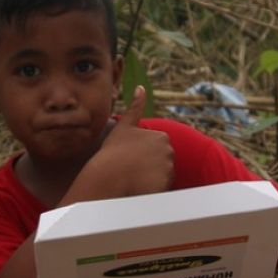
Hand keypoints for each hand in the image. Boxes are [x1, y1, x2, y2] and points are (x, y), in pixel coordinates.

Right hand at [67, 86, 172, 202]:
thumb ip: (135, 107)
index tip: (131, 158)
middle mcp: (169, 152)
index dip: (144, 155)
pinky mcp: (166, 185)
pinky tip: (139, 189)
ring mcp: (168, 169)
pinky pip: (162, 189)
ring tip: (134, 179)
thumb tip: (141, 87)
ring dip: (151, 179)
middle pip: (163, 162)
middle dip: (151, 167)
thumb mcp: (124, 126)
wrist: (108, 176)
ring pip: (162, 176)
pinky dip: (153, 190)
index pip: (158, 149)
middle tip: (132, 170)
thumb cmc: (113, 151)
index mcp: (162, 137)